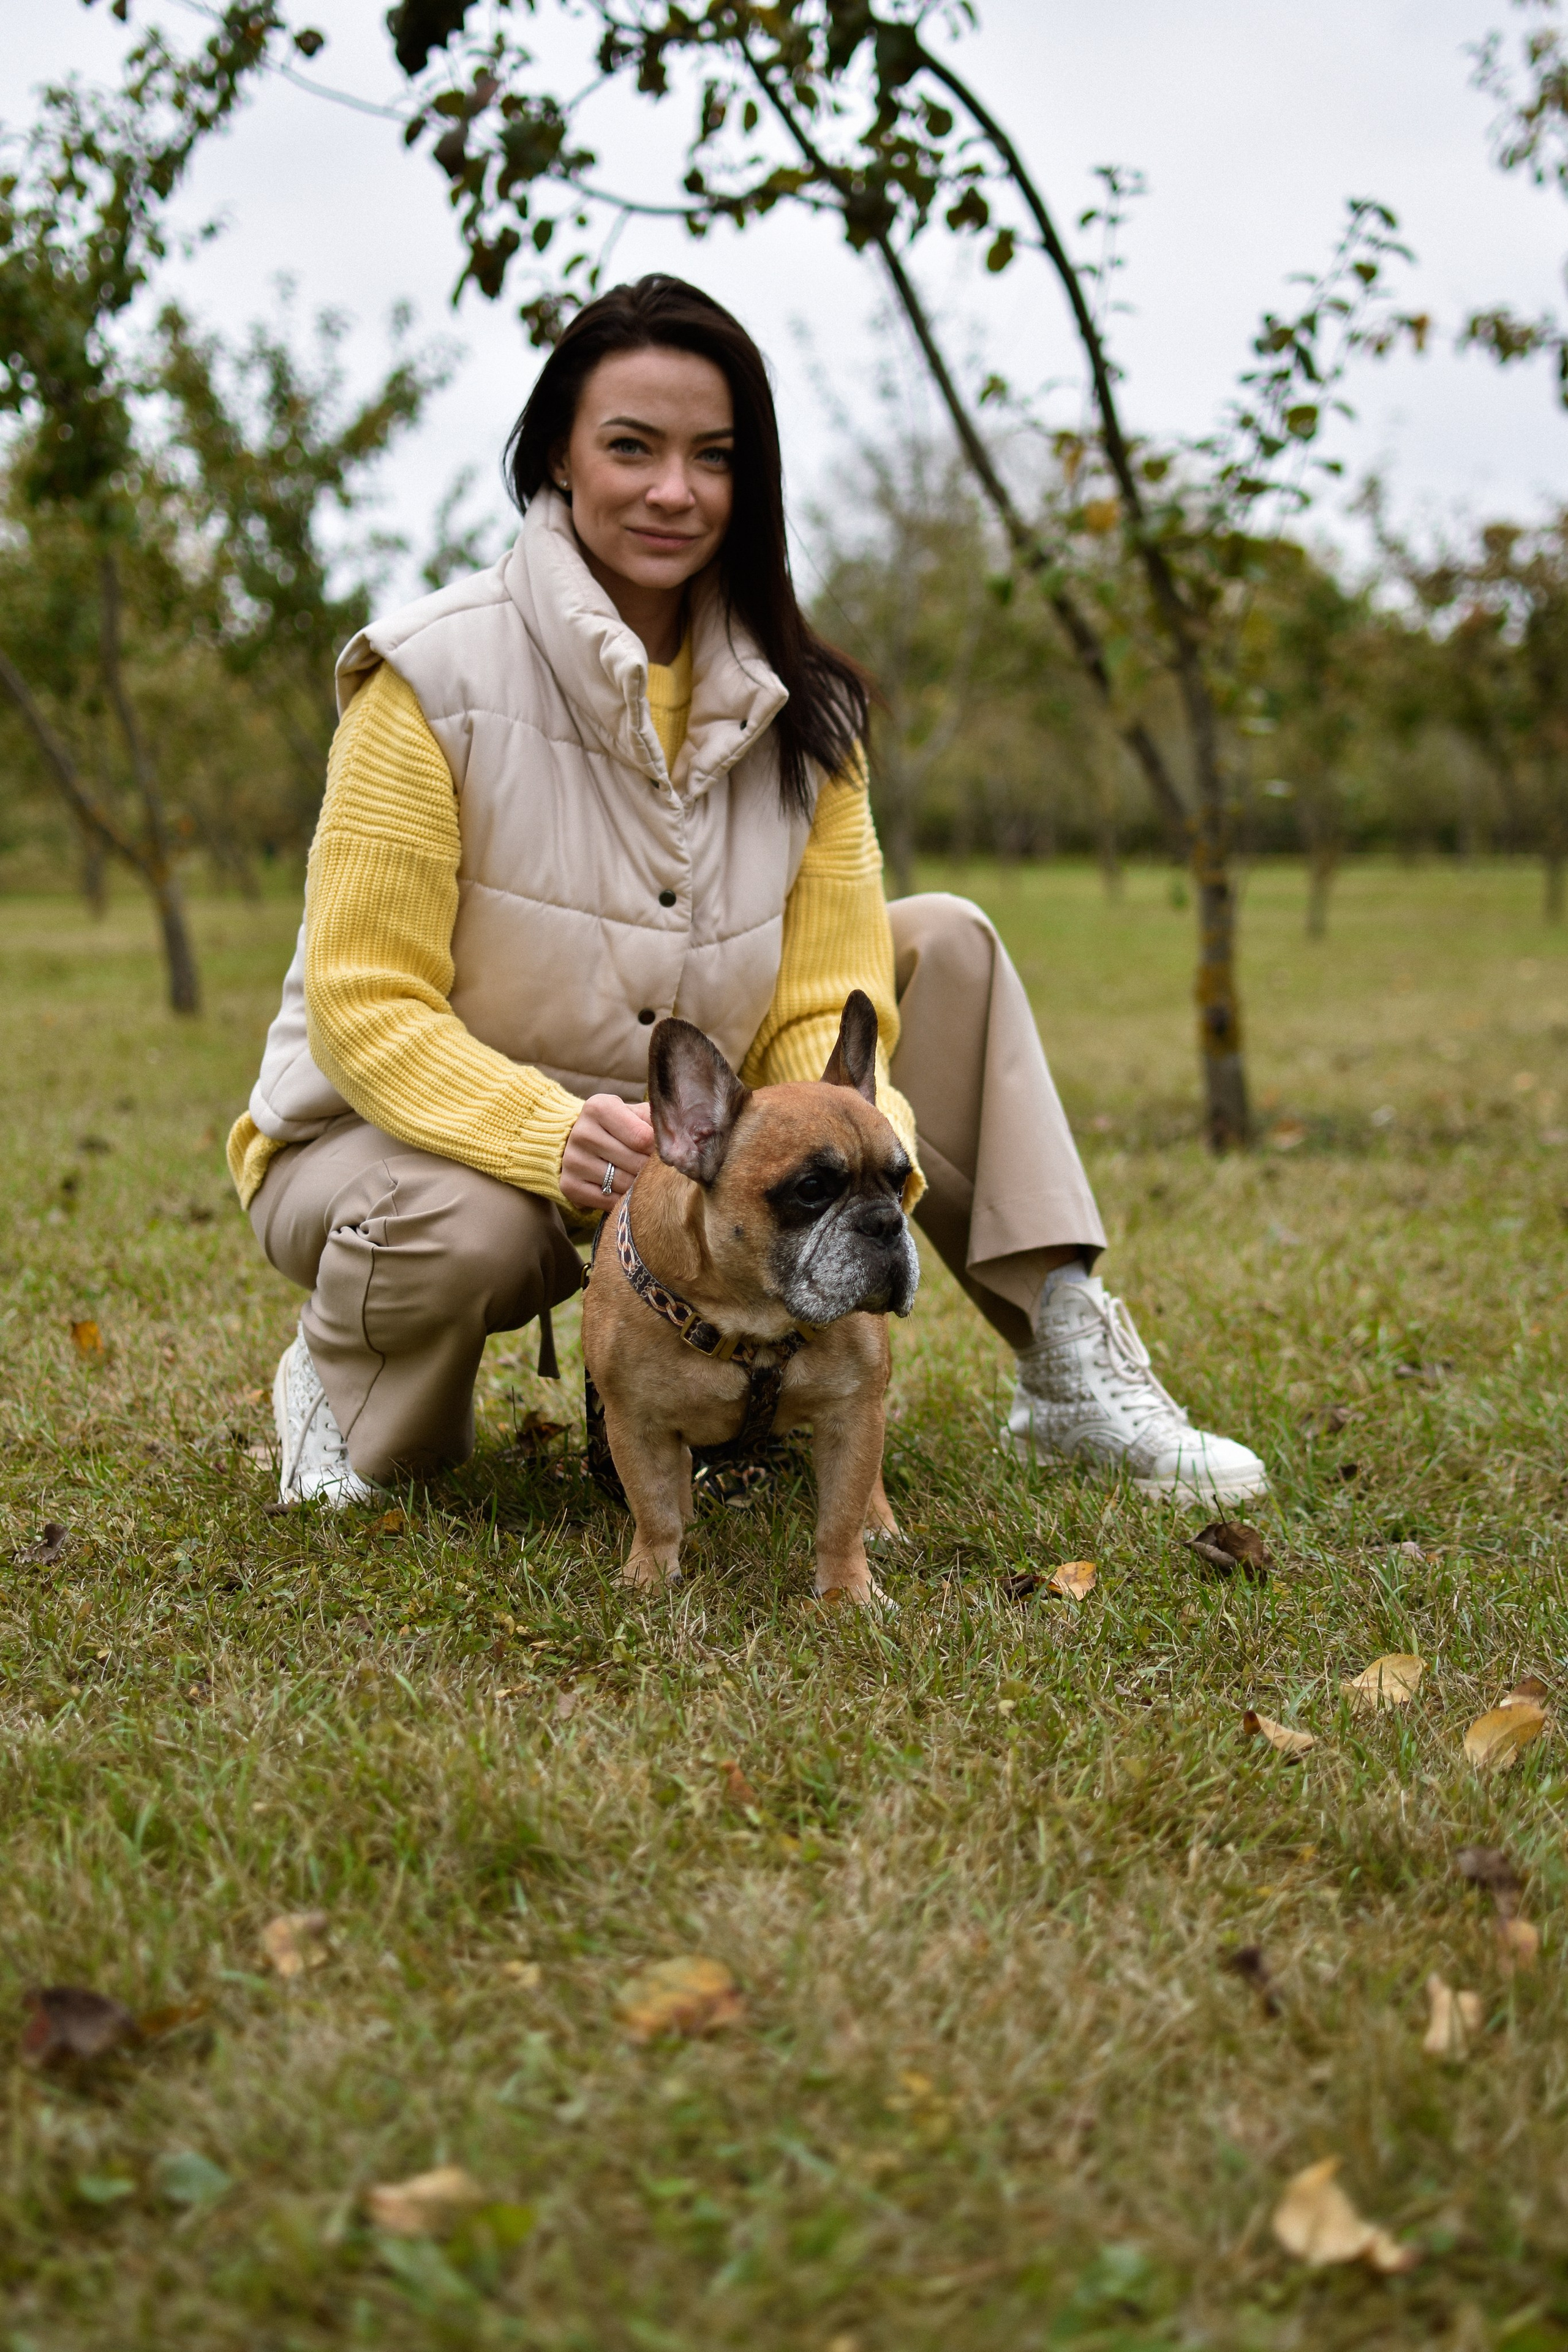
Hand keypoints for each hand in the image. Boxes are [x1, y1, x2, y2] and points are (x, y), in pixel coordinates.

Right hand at [561, 1092, 654, 1214]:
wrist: (582, 1141)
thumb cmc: (620, 1126)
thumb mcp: (635, 1114)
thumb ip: (655, 1121)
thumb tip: (681, 1141)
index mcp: (599, 1107)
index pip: (643, 1138)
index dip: (659, 1150)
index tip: (664, 1154)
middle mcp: (582, 1132)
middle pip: (635, 1163)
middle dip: (650, 1170)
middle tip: (656, 1170)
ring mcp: (572, 1160)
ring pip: (623, 1184)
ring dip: (638, 1186)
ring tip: (640, 1179)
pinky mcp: (568, 1185)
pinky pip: (608, 1202)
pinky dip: (622, 1200)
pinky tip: (623, 1190)